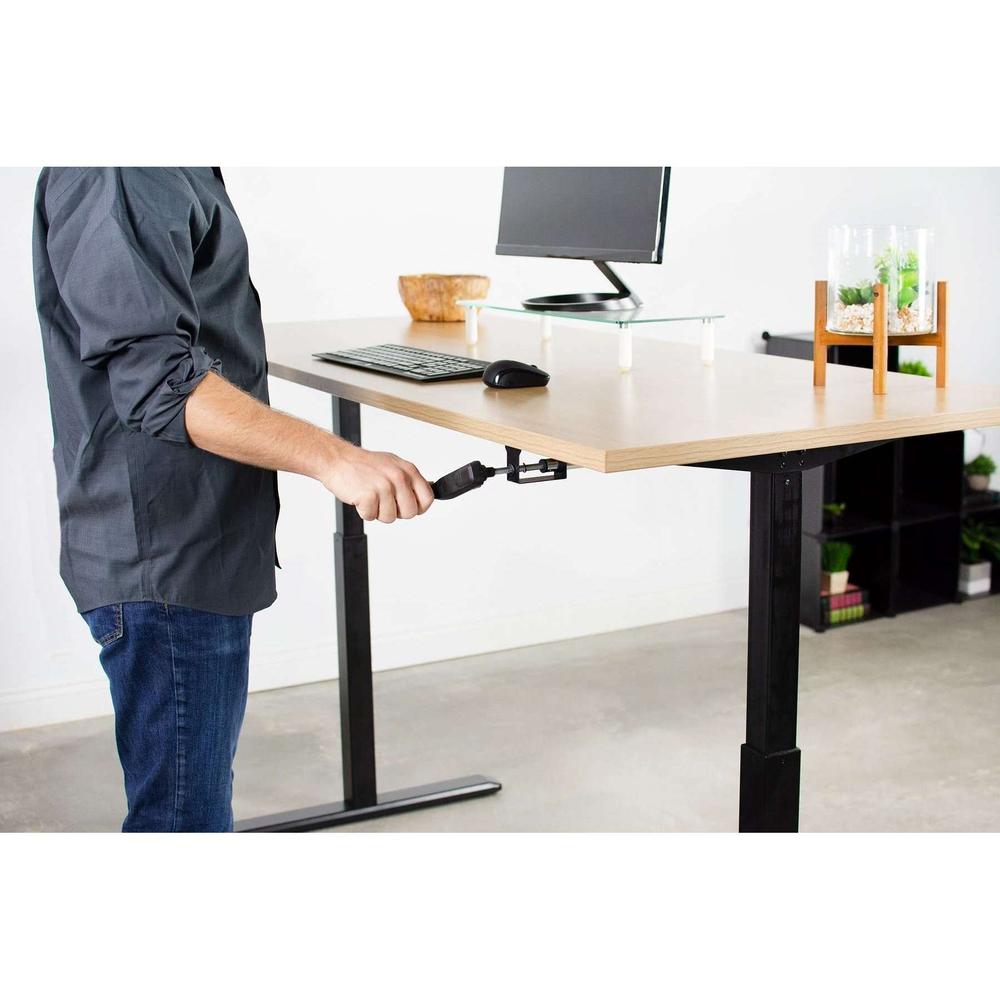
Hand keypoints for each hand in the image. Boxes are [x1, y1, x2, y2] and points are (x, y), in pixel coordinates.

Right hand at [319, 443, 433, 522]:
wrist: (337, 459)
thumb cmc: (363, 464)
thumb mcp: (393, 465)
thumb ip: (410, 480)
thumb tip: (427, 492)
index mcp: (408, 470)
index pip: (427, 498)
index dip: (419, 508)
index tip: (409, 507)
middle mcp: (399, 477)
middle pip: (410, 512)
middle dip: (397, 512)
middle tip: (384, 502)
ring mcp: (384, 487)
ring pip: (390, 518)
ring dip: (378, 512)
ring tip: (370, 496)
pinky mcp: (369, 496)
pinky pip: (371, 516)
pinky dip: (364, 511)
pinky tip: (360, 497)